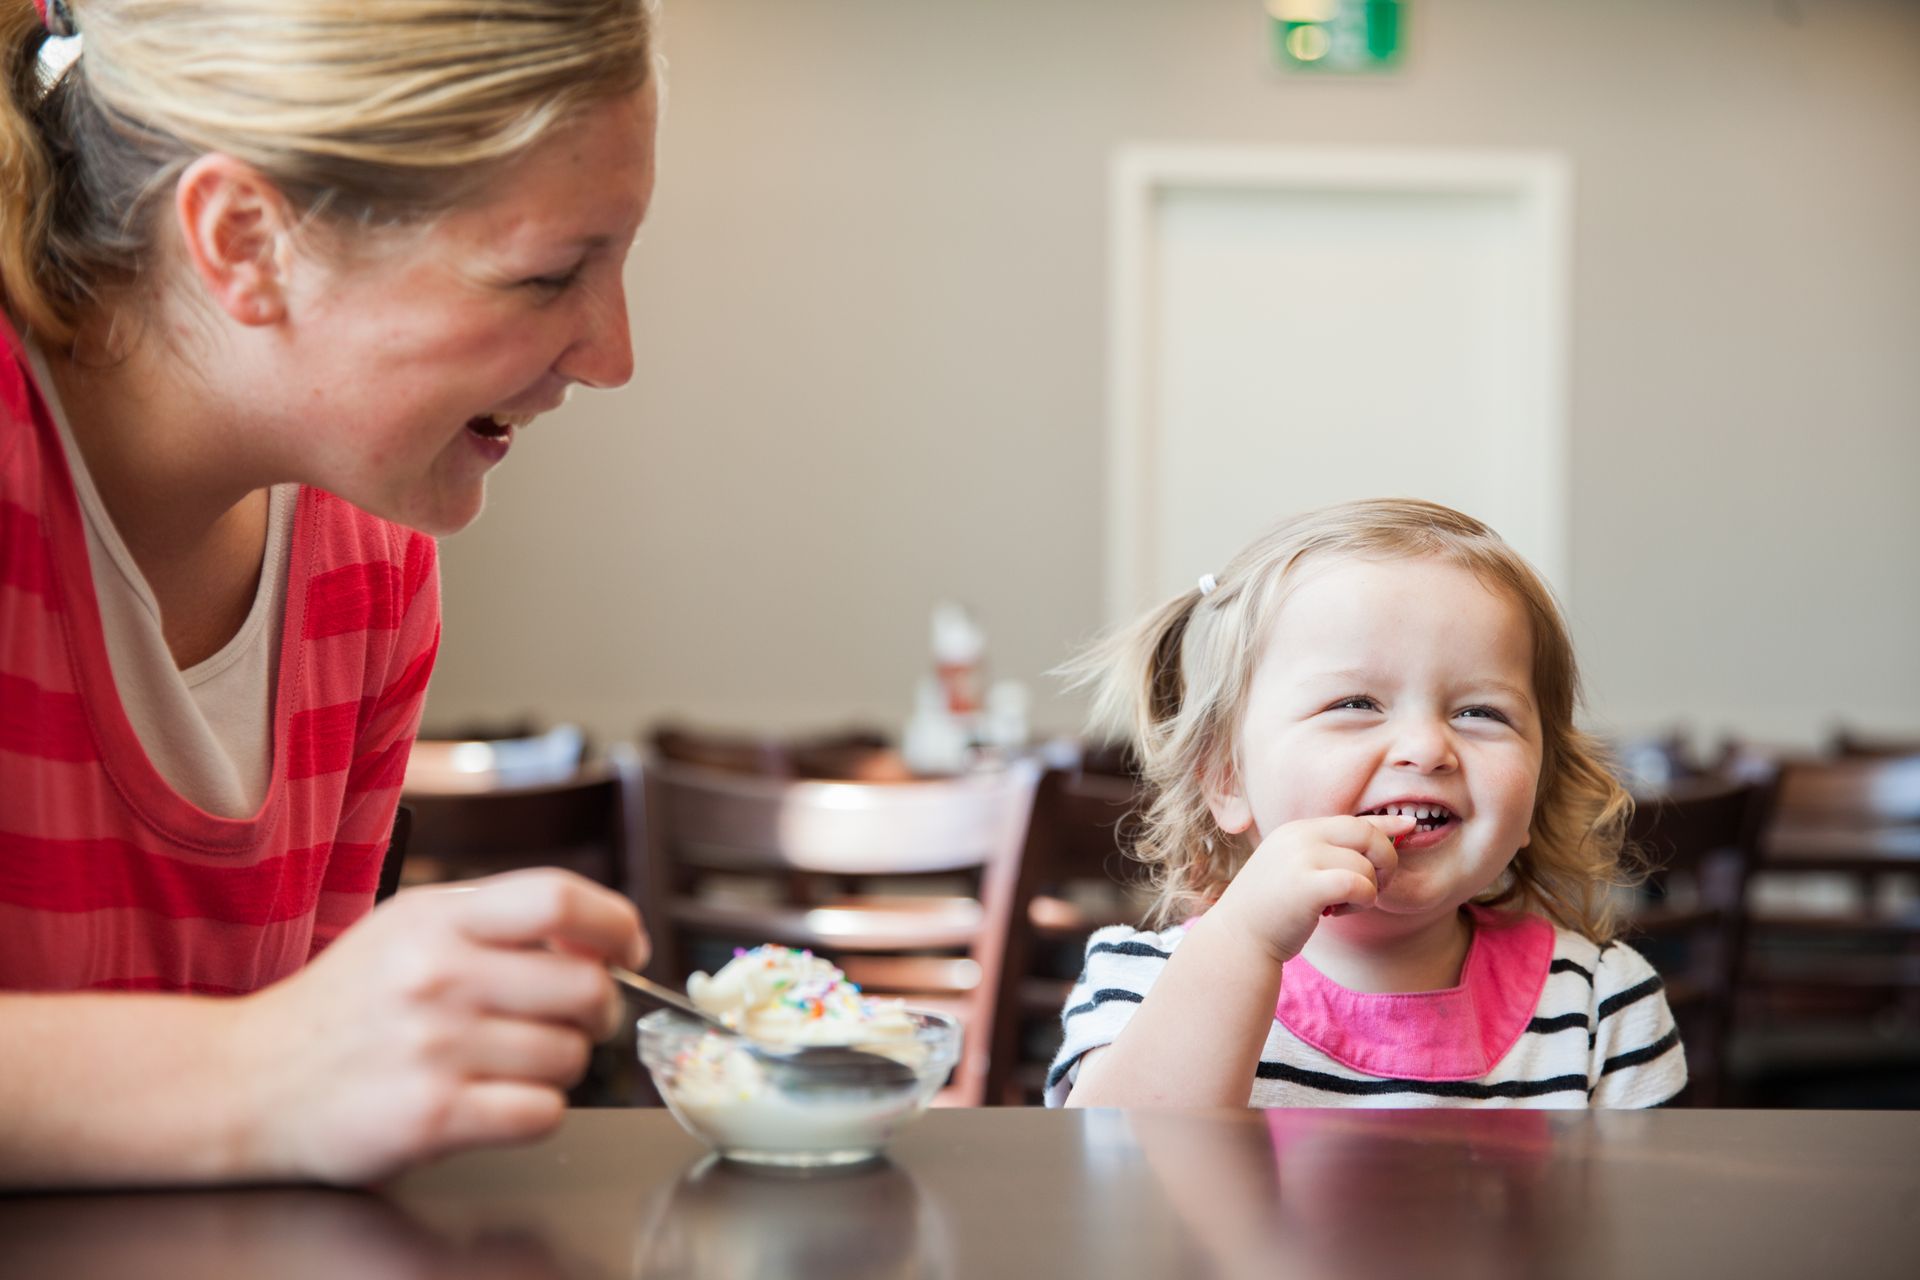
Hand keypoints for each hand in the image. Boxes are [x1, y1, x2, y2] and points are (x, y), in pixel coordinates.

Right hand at [229, 868, 648, 1183]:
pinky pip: (541, 1114)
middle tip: (572, 1020)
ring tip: (513, 1062)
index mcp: (439, 918)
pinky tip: (498, 1101)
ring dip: (561, 1066)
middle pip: (586, 988)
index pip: (560, 899)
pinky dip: (536, 1112)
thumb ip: (498, 921)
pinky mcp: (430, 1117)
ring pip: (570, 1057)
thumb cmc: (346, 1004)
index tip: (627, 947)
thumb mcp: (410, 929)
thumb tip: (601, 936)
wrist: (246, 1080)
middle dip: (598, 1009)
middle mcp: (438, 976)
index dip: (616, 924)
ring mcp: (434, 1048)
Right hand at [1209, 814, 1413, 964]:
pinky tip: (1339, 912)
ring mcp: (1301, 857)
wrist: (1238, 939)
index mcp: (1298, 831)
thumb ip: (1326, 855)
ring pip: (1366, 866)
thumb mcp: (1297, 872)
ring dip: (1367, 891)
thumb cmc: (1272, 911)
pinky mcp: (1307, 884)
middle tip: (1374, 886)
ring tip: (1342, 906)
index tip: (1410, 826)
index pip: (1353, 820)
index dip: (1386, 823)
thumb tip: (1375, 845)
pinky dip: (1361, 901)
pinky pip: (1359, 885)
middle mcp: (1300, 836)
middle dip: (1385, 860)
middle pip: (1367, 834)